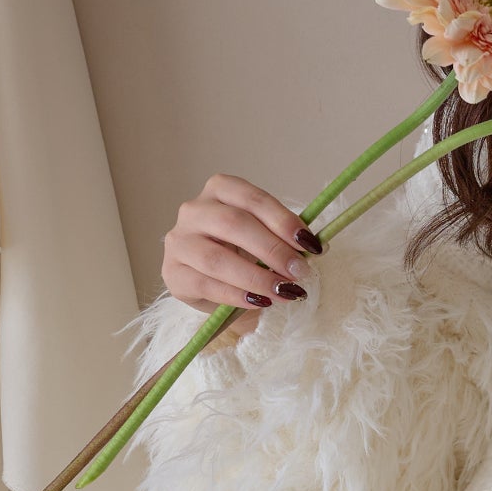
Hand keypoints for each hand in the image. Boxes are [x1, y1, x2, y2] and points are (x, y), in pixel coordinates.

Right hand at [161, 174, 323, 344]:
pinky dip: (238, 295)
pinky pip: (207, 285)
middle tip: (300, 271)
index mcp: (220, 190)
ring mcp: (179, 242)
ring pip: (217, 258)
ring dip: (257, 276)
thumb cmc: (243, 253)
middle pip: (233, 224)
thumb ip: (286, 238)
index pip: (253, 198)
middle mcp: (193, 210)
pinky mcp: (173, 274)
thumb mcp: (265, 238)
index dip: (283, 220)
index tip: (309, 243)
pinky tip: (261, 301)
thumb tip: (318, 245)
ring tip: (286, 291)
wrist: (215, 284)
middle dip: (272, 249)